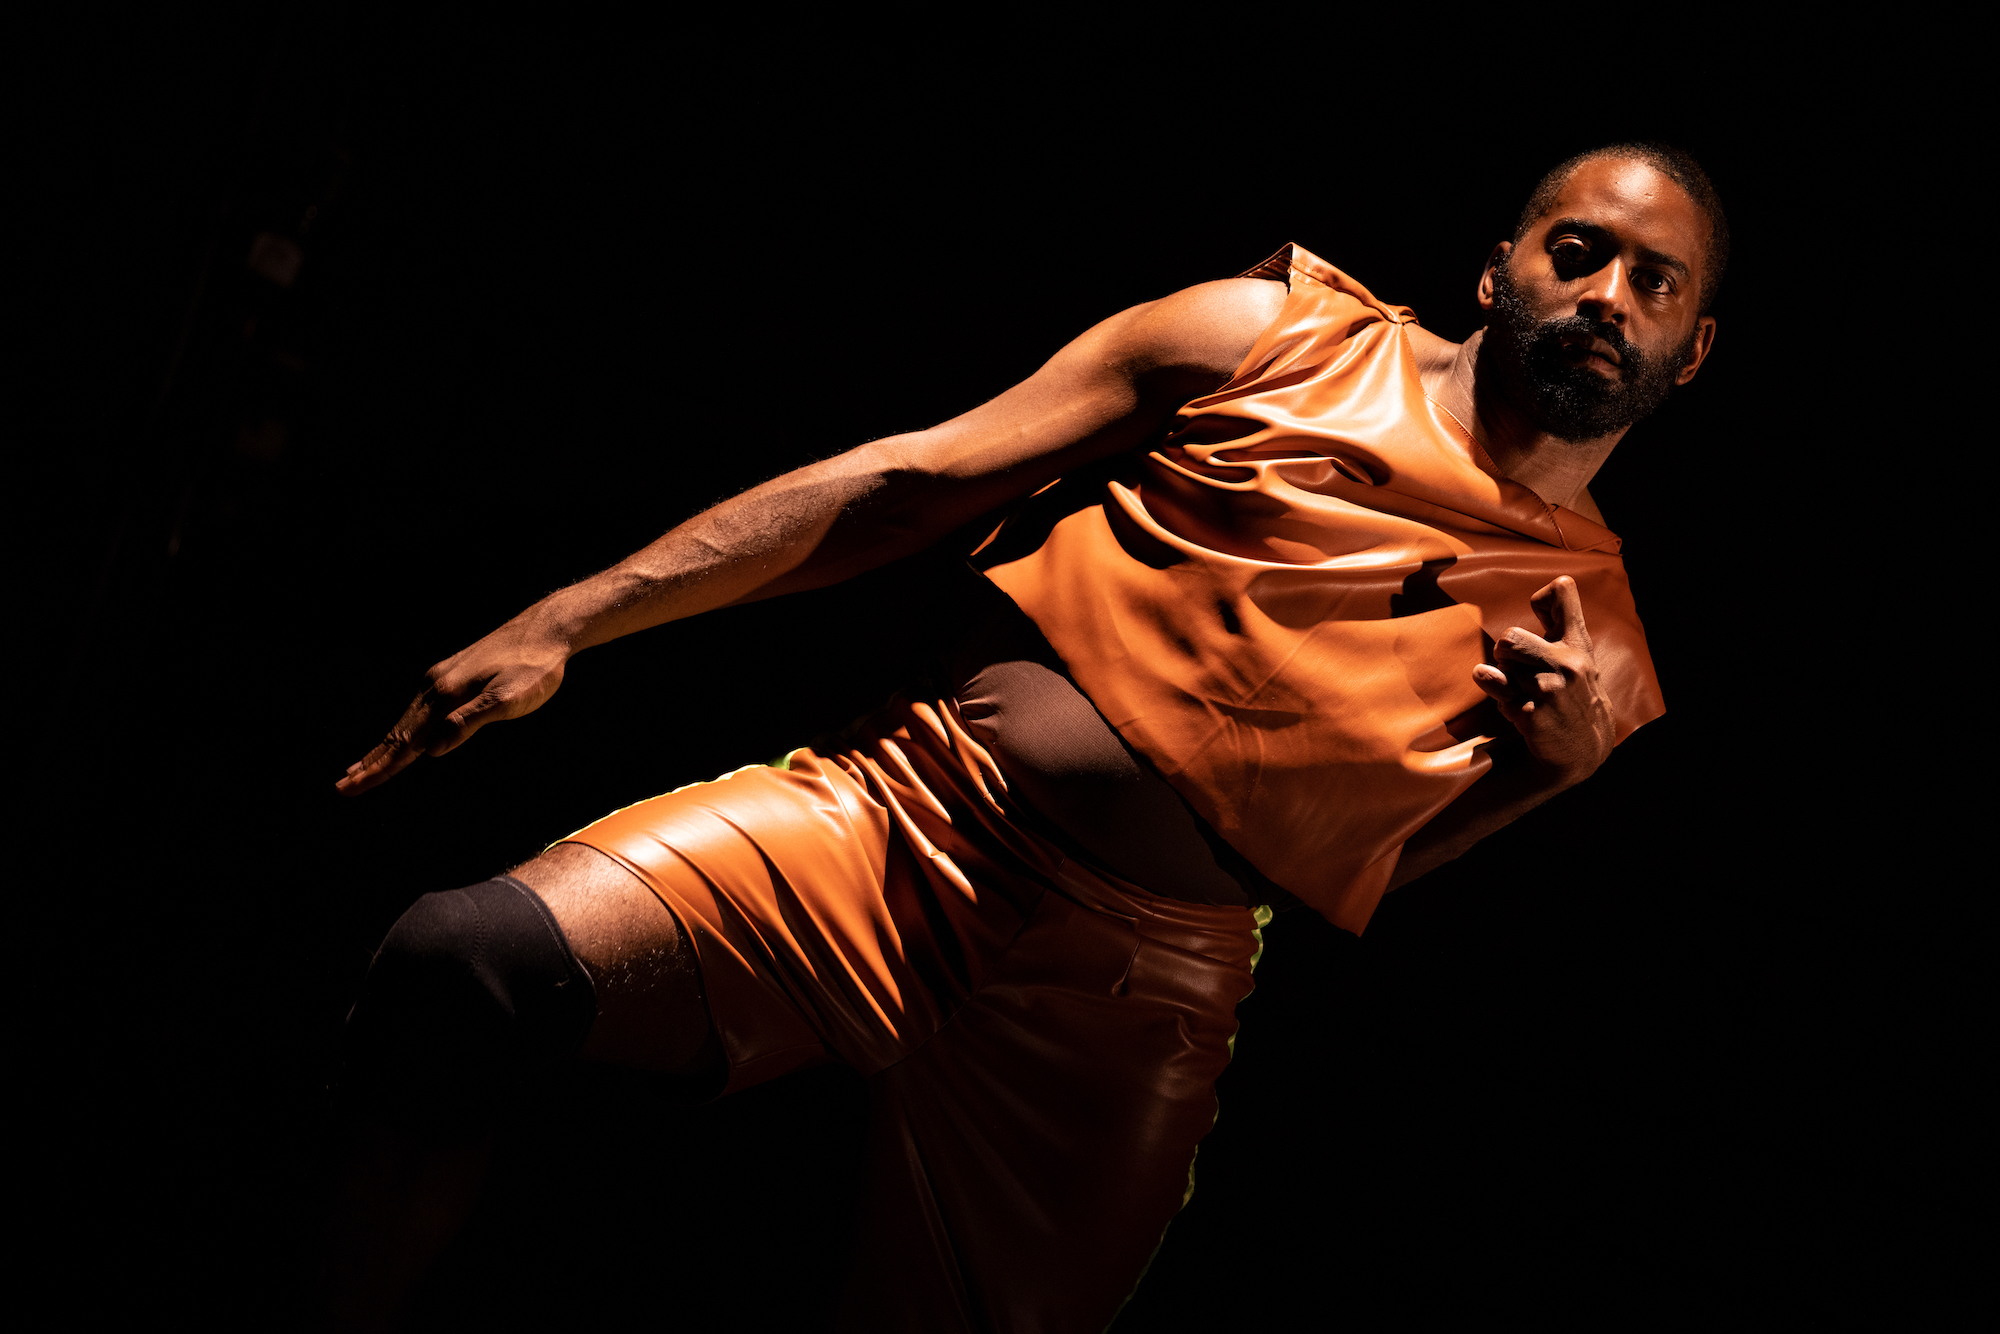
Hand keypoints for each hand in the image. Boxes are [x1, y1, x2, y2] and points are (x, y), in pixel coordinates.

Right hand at [336, 612, 569, 795]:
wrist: (546, 628)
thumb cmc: (534, 667)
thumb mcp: (508, 699)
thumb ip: (469, 722)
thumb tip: (432, 750)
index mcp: (446, 696)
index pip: (406, 743)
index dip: (381, 768)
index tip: (354, 788)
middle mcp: (436, 686)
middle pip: (397, 733)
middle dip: (371, 763)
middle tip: (343, 787)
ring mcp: (441, 678)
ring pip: (405, 721)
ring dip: (382, 747)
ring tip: (360, 767)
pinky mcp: (451, 674)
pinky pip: (417, 708)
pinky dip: (402, 728)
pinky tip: (400, 735)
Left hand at [1470, 575, 1615, 787]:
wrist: (1584, 750)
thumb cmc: (1575, 698)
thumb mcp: (1579, 659)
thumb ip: (1561, 628)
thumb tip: (1548, 590)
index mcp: (1579, 646)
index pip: (1564, 597)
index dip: (1543, 598)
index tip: (1538, 611)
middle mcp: (1568, 664)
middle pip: (1510, 636)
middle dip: (1505, 653)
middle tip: (1518, 670)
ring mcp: (1549, 689)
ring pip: (1500, 663)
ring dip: (1503, 677)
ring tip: (1522, 691)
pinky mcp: (1531, 712)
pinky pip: (1494, 688)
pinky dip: (1499, 697)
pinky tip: (1517, 707)